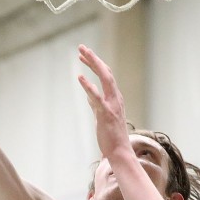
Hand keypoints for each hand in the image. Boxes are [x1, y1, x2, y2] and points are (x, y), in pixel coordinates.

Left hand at [76, 44, 129, 158]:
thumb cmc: (111, 136)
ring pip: (105, 79)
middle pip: (106, 72)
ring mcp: (112, 105)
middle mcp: (115, 98)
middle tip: (81, 47)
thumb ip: (96, 104)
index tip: (83, 55)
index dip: (95, 64)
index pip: (106, 75)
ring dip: (94, 64)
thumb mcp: (102, 116)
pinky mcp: (106, 114)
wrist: (119, 152)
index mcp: (115, 98)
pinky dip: (89, 86)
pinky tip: (80, 77)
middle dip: (94, 58)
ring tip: (82, 54)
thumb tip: (89, 95)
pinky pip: (97, 98)